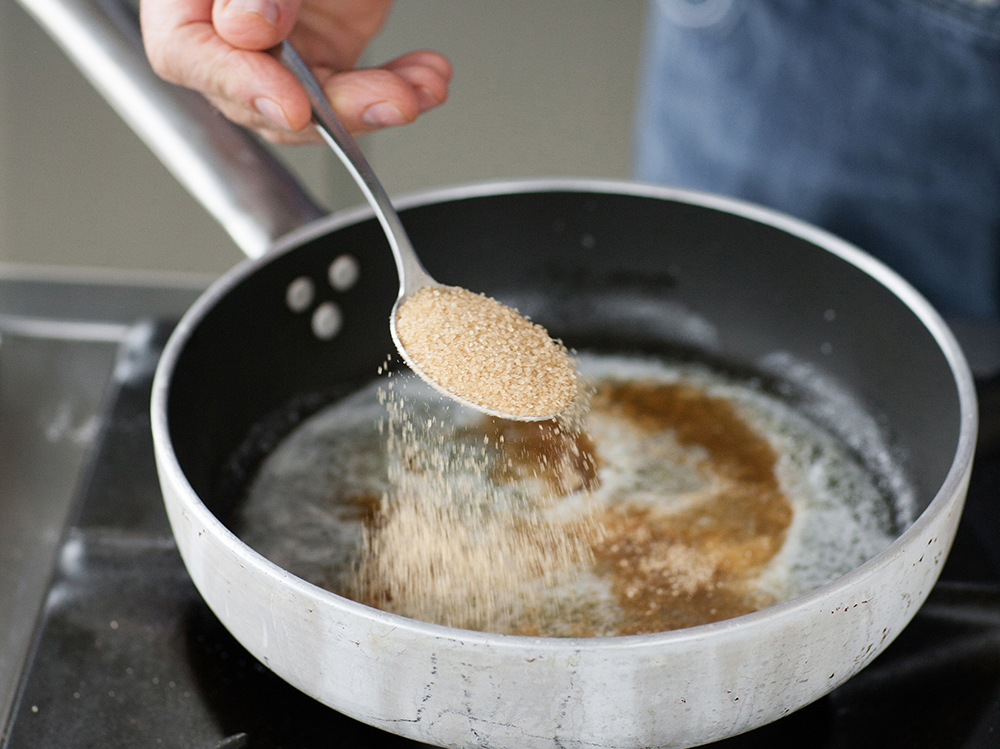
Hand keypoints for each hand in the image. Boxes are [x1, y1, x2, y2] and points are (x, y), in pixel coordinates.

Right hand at [141, 0, 451, 142]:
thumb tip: (246, 25)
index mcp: (186, 2)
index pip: (192, 57)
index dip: (242, 86)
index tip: (292, 105)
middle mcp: (229, 34)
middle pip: (266, 99)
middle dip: (338, 106)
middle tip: (389, 99)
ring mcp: (281, 51)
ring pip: (321, 107)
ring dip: (381, 101)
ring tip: (422, 87)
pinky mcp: (326, 57)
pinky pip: (360, 89)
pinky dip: (400, 84)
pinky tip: (427, 76)